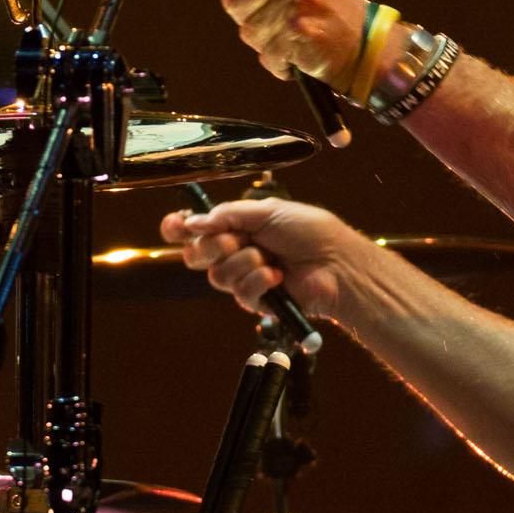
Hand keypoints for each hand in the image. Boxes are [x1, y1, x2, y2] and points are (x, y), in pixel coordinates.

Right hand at [161, 196, 362, 323]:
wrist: (337, 263)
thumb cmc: (311, 232)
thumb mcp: (269, 212)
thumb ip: (229, 214)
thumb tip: (195, 222)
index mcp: (238, 226)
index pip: (197, 229)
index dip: (180, 228)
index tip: (177, 225)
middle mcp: (237, 252)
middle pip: (197, 254)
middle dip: (213, 246)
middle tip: (237, 239)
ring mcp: (245, 277)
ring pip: (217, 275)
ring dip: (244, 262)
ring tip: (269, 258)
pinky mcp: (257, 300)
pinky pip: (239, 292)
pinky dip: (258, 280)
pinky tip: (277, 276)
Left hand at [204, 0, 371, 91]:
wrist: (369, 46)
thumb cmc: (328, 16)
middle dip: (249, 18)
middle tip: (281, 24)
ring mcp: (299, 0)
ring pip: (249, 31)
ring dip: (267, 45)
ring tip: (295, 40)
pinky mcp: (300, 29)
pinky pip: (268, 54)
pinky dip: (280, 63)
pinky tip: (301, 56)